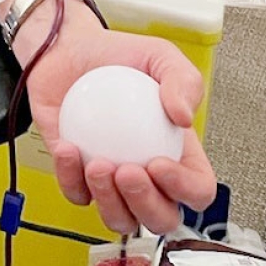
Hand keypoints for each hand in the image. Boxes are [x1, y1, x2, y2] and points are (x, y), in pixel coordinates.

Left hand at [19, 1, 217, 233]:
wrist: (68, 48)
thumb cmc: (119, 56)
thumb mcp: (160, 55)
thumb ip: (183, 80)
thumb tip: (184, 116)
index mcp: (178, 153)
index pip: (198, 190)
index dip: (185, 189)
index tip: (159, 163)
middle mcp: (148, 174)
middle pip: (161, 218)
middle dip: (147, 205)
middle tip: (127, 170)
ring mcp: (111, 179)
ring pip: (119, 218)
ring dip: (109, 201)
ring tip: (97, 165)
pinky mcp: (75, 174)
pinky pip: (76, 193)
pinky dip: (69, 177)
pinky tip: (68, 149)